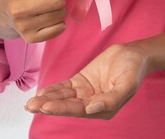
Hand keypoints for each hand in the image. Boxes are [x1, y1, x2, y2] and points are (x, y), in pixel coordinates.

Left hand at [25, 44, 150, 119]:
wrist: (133, 54)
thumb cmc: (134, 69)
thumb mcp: (127, 84)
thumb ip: (111, 99)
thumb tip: (91, 110)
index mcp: (104, 109)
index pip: (79, 110)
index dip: (62, 108)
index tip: (46, 106)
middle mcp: (92, 104)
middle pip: (67, 106)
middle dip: (49, 106)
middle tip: (31, 106)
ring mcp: (85, 93)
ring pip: (63, 97)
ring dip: (47, 99)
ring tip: (30, 103)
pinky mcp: (81, 82)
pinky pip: (64, 87)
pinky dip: (53, 90)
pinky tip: (41, 93)